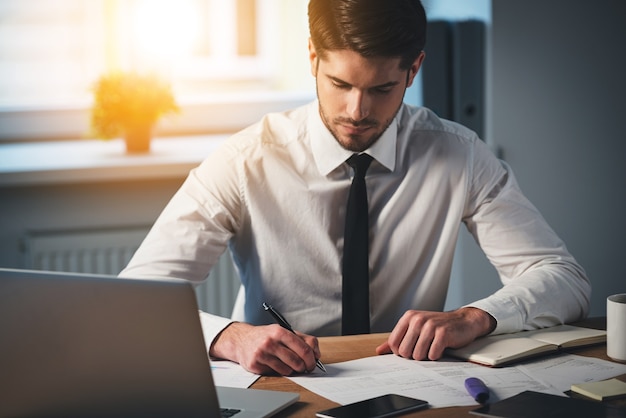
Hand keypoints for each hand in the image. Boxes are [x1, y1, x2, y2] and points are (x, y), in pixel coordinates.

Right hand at [209, 322, 320, 375]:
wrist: (241, 340)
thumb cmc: (266, 336)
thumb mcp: (283, 331)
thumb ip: (302, 339)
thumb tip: (316, 354)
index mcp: (279, 331)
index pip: (303, 348)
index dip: (312, 358)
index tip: (313, 363)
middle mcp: (270, 342)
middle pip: (297, 361)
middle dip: (304, 367)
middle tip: (304, 368)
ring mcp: (261, 353)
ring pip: (287, 369)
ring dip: (291, 370)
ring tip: (287, 364)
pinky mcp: (255, 364)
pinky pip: (275, 373)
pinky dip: (279, 371)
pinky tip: (274, 364)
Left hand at [375, 307, 495, 360]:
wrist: (463, 321)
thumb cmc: (438, 326)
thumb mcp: (415, 329)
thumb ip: (397, 339)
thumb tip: (379, 350)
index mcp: (408, 317)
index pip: (392, 343)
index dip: (399, 353)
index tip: (409, 350)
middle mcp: (418, 319)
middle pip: (404, 351)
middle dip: (413, 355)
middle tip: (423, 349)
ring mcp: (430, 326)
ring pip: (418, 355)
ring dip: (426, 356)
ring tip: (432, 347)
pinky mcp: (443, 334)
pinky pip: (433, 355)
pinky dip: (437, 356)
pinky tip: (441, 347)